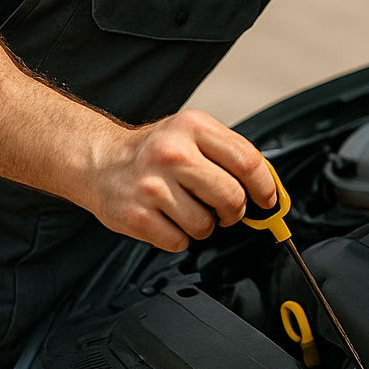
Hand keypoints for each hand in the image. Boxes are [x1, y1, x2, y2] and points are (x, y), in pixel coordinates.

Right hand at [81, 109, 277, 251]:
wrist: (100, 161)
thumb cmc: (153, 151)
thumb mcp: (192, 134)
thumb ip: (229, 154)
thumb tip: (268, 187)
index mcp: (193, 127)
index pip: (247, 161)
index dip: (265, 186)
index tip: (267, 199)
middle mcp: (172, 153)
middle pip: (232, 197)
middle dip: (234, 211)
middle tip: (225, 210)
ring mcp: (152, 186)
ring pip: (206, 225)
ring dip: (204, 225)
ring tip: (187, 209)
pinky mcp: (136, 216)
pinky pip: (179, 242)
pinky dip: (179, 237)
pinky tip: (167, 219)